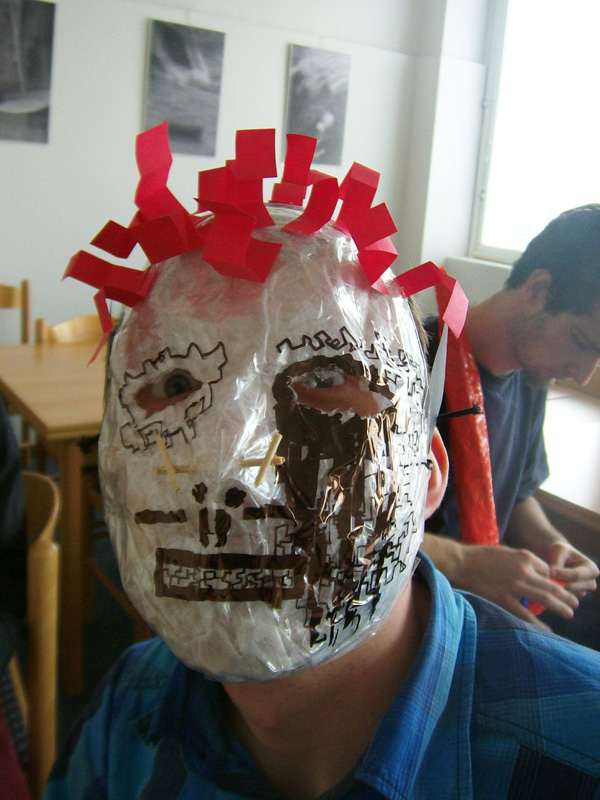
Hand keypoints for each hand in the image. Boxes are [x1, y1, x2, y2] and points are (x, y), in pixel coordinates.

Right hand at [456, 544, 579, 625]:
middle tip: (574, 602)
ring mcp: (516, 586)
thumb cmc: (481, 556)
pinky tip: (547, 630)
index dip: (550, 579)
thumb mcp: (506, 552)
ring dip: (560, 606)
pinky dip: (538, 623)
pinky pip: (526, 614)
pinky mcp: (505, 600)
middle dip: (565, 595)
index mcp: (525, 557)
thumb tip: (533, 573)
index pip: (547, 570)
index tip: (550, 586)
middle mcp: (525, 571)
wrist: (462, 563)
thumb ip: (521, 562)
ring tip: (569, 613)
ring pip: (545, 598)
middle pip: (552, 585)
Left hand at [545, 541, 598, 596]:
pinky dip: (554, 592)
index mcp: (591, 569)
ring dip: (556, 588)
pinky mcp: (573, 598)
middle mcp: (590, 583)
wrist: (555, 558)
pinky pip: (562, 599)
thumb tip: (552, 574)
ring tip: (545, 580)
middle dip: (559, 583)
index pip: (578, 575)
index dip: (563, 574)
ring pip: (568, 595)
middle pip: (574, 587)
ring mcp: (582, 592)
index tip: (550, 572)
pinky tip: (547, 585)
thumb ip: (557, 562)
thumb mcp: (559, 550)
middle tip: (545, 578)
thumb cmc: (559, 552)